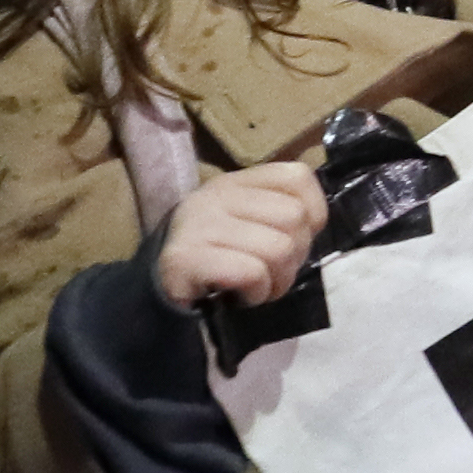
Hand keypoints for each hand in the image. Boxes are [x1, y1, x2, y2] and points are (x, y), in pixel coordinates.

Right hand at [150, 161, 330, 313]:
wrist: (158, 290)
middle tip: (271, 271)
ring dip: (276, 280)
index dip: (313, 213)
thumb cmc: (216, 259)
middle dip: (295, 256)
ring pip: (280, 248)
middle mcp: (215, 196)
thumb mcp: (248, 224)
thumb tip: (315, 221)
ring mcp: (198, 225)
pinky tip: (240, 295)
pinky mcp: (186, 258)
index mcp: (236, 182)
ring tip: (255, 286)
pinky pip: (252, 272)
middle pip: (295, 218)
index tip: (296, 238)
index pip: (297, 177)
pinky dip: (256, 292)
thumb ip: (280, 212)